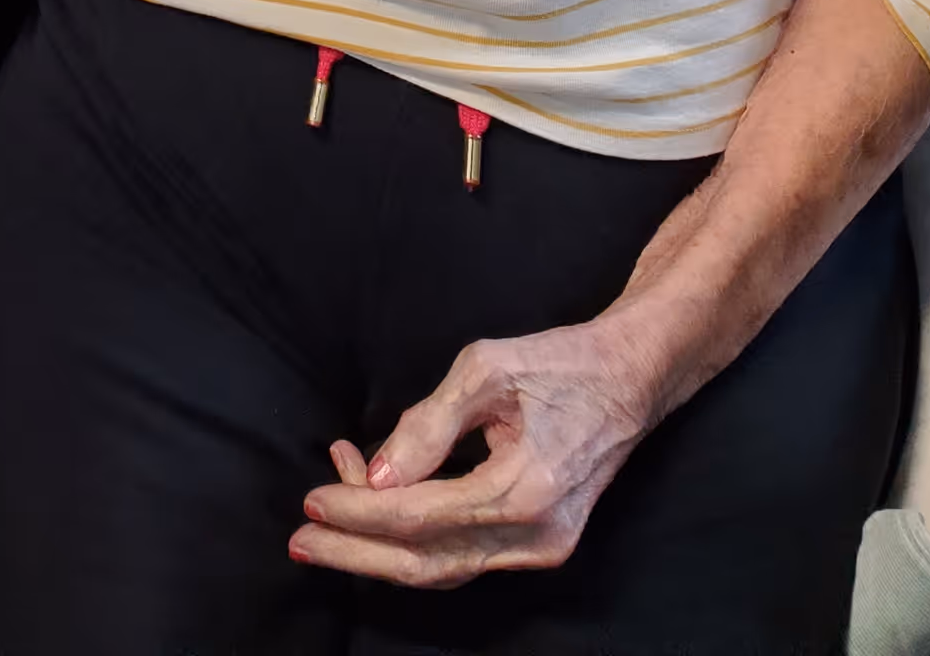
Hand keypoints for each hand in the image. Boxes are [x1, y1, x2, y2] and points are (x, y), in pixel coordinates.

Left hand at [289, 322, 658, 588]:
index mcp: (525, 490)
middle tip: (300, 538)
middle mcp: (536, 536)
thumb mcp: (487, 368)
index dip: (360, 511)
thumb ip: (430, 423)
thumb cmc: (557, 362)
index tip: (312, 497)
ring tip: (327, 521)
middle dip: (356, 553)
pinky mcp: (542, 546)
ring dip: (380, 548)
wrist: (629, 379)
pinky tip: (381, 502)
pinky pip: (466, 554)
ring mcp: (544, 549)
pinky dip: (416, 537)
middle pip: (428, 564)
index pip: (421, 517)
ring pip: (445, 567)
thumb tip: (380, 475)